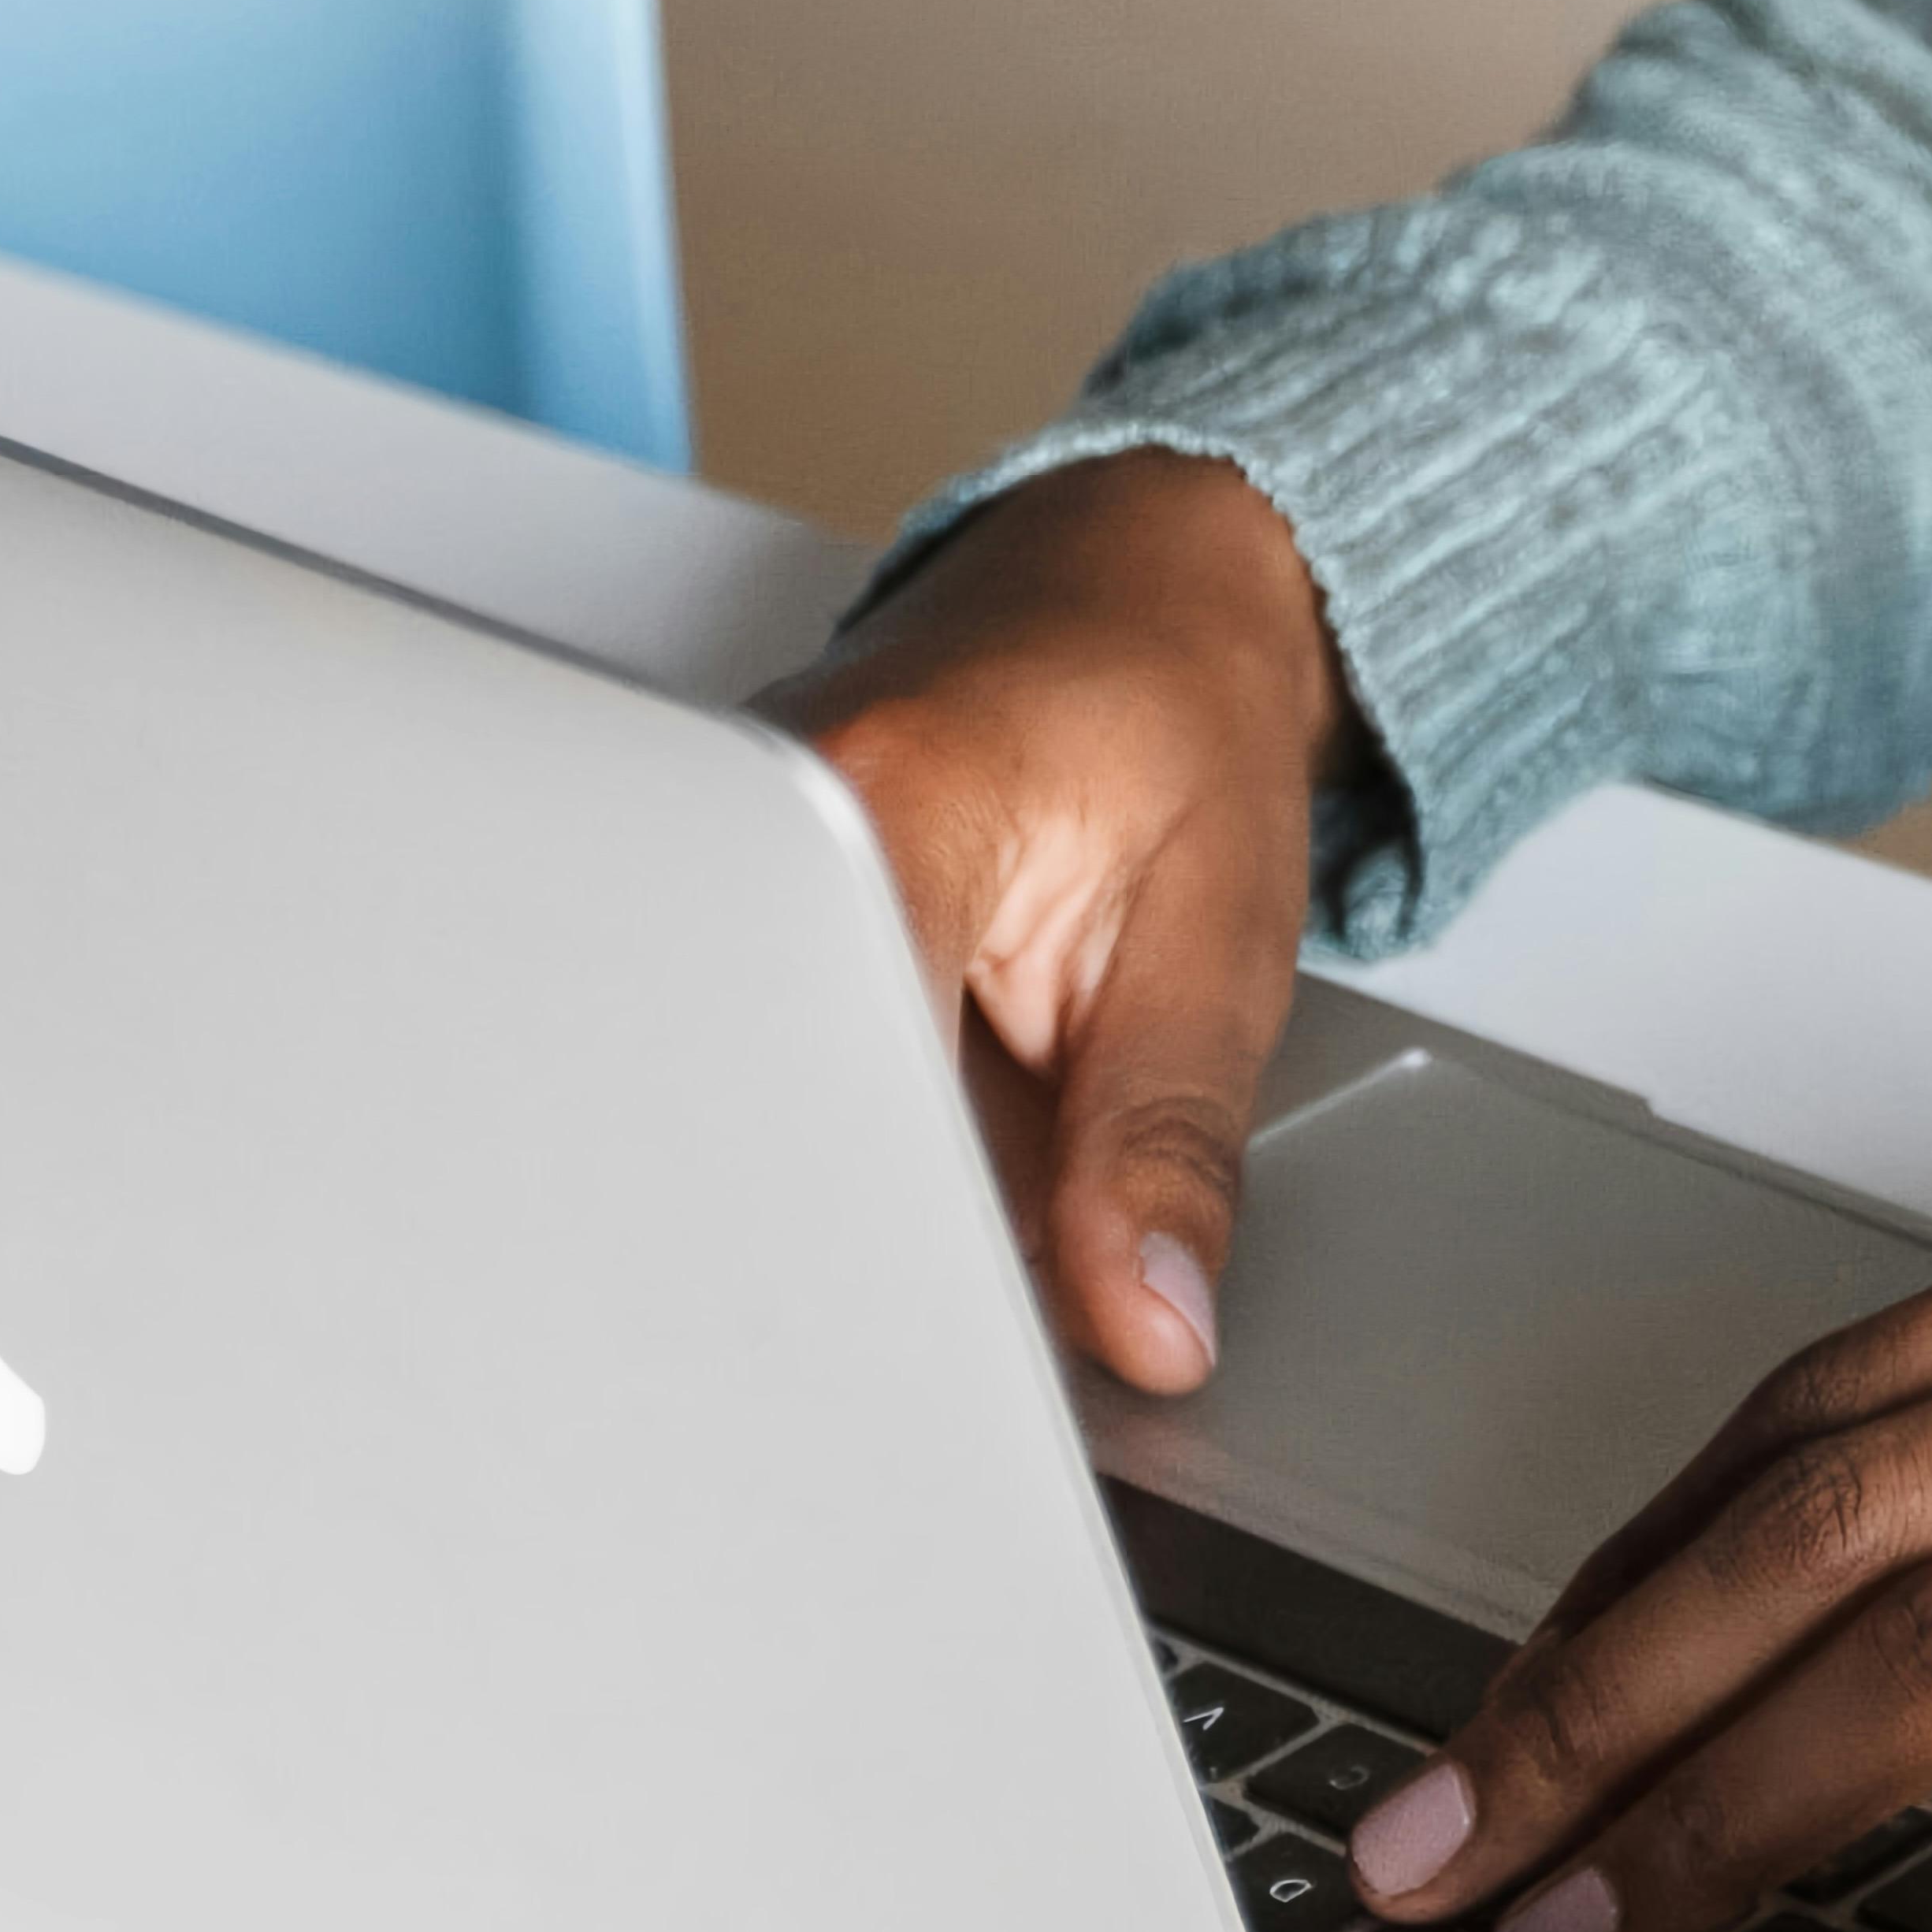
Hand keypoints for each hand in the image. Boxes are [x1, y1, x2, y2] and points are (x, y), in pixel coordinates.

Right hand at [760, 452, 1350, 1393]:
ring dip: (840, 1178)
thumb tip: (1146, 1322)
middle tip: (949, 1310)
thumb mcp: (1223, 936)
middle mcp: (754, 808)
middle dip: (853, 1239)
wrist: (1143, 582)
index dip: (897, 1243)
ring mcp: (710, 842)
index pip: (833, 1078)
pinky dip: (831, 1125)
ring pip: (741, 1090)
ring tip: (937, 1182)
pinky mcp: (708, 887)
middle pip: (749, 1101)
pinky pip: (752, 1052)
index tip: (956, 1348)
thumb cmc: (1183, 710)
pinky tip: (891, 1127)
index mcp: (881, 798)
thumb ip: (1169, 1141)